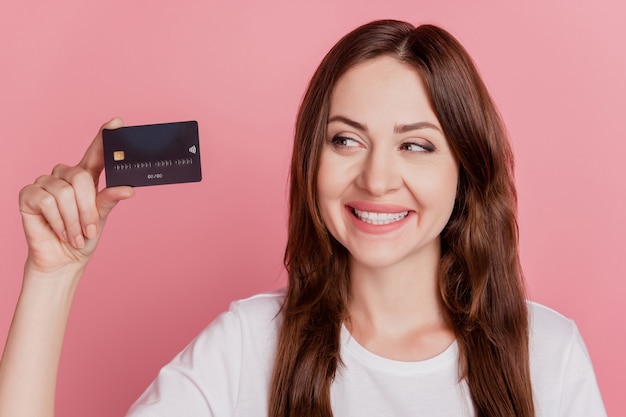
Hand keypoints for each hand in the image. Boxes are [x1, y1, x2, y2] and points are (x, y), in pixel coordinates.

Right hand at [18, 118, 134, 274]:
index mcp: (85, 176)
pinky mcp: (29, 195)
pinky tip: (60, 232)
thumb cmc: (84, 237)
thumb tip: (129, 189)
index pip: (96, 152)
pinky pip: (47, 202)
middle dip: (88, 209)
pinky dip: (58, 222)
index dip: (104, 136)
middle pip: (81, 177)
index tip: (117, 122)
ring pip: (65, 192)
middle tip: (90, 231)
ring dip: (74, 220)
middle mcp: (65, 175)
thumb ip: (110, 199)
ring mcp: (45, 183)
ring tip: (76, 236)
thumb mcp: (101, 217)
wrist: (63, 259)